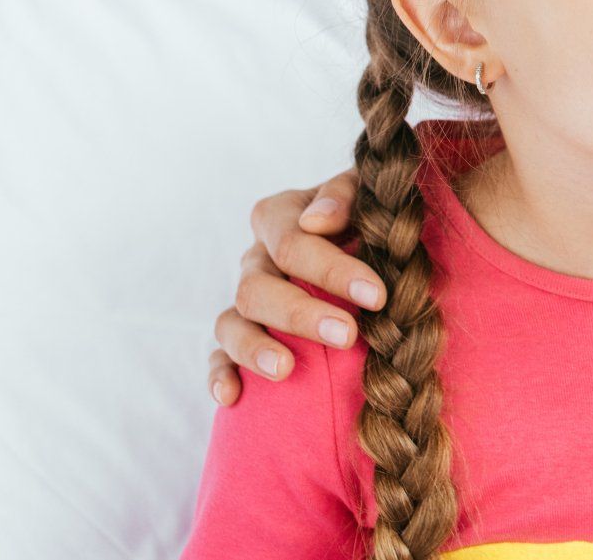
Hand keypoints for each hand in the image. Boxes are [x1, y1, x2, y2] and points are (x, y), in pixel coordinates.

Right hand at [205, 170, 384, 404]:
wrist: (367, 242)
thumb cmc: (369, 218)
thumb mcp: (368, 196)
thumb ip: (345, 196)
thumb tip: (317, 219)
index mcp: (283, 216)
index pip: (293, 240)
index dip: (331, 268)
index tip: (376, 296)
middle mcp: (257, 258)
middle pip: (257, 286)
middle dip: (302, 313)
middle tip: (347, 335)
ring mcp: (244, 299)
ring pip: (231, 323)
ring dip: (255, 347)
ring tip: (286, 369)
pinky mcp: (239, 337)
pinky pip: (217, 357)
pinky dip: (220, 375)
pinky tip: (232, 395)